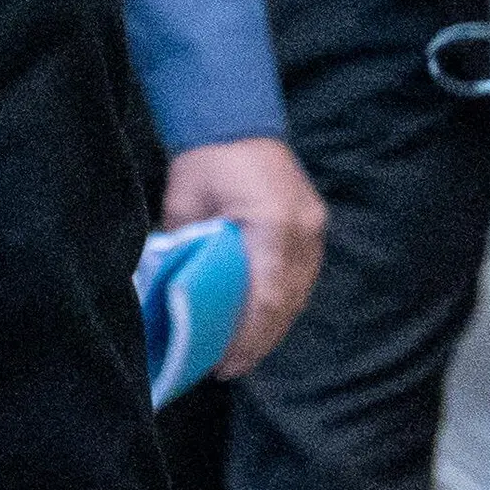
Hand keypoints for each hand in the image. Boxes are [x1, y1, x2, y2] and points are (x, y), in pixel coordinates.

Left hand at [162, 135, 326, 375]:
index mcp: (272, 224)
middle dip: (261, 340)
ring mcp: (313, 227)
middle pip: (287, 302)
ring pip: (298, 292)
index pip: (266, 296)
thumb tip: (176, 290)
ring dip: (273, 325)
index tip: (227, 363)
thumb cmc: (203, 161)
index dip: (249, 337)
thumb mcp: (185, 207)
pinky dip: (281, 302)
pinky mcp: (312, 226)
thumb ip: (188, 249)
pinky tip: (261, 321)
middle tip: (231, 368)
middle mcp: (303, 229)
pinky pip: (300, 276)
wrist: (233, 121)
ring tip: (245, 353)